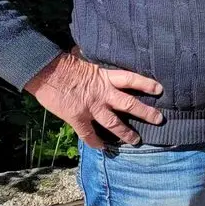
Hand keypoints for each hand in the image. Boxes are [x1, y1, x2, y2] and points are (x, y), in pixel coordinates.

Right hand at [25, 51, 164, 149]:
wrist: (45, 72)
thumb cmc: (64, 62)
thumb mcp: (87, 60)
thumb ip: (98, 66)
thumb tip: (102, 57)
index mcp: (105, 77)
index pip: (131, 79)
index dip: (146, 84)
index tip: (160, 89)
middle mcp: (102, 94)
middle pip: (129, 104)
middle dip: (146, 113)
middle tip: (159, 119)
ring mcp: (91, 107)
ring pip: (114, 123)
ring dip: (126, 133)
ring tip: (136, 141)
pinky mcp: (77, 118)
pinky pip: (89, 134)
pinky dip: (95, 142)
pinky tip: (103, 148)